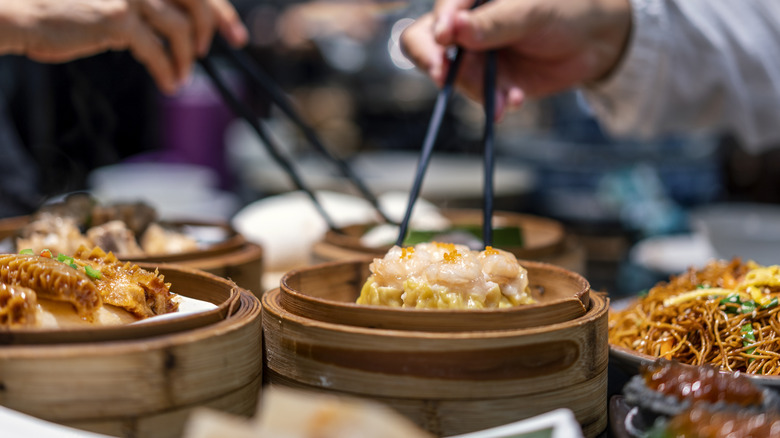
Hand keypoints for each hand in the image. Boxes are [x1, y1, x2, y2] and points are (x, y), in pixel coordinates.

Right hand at [0, 0, 247, 93]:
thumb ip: (150, 6)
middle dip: (214, 30)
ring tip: (182, 76)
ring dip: (187, 59)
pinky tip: (169, 84)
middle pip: (199, 1)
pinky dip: (169, 71)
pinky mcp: (118, 18)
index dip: (221, 12)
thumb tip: (187, 27)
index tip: (235, 35)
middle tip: (206, 53)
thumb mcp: (117, 0)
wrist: (25, 13)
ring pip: (182, 29)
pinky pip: (158, 51)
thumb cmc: (68, 8)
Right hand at [400, 0, 630, 118]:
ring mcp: (474, 55)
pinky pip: (477, 96)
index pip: (439, 13)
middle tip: (442, 79)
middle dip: (435, 64)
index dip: (436, 29)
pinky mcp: (489, 81)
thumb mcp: (529, 11)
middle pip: (425, 45)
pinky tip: (514, 99)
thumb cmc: (566, 8)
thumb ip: (490, 24)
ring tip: (505, 98)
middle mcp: (465, 26)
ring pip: (453, 78)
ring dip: (475, 91)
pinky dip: (494, 102)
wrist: (596, 41)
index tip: (444, 42)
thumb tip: (450, 27)